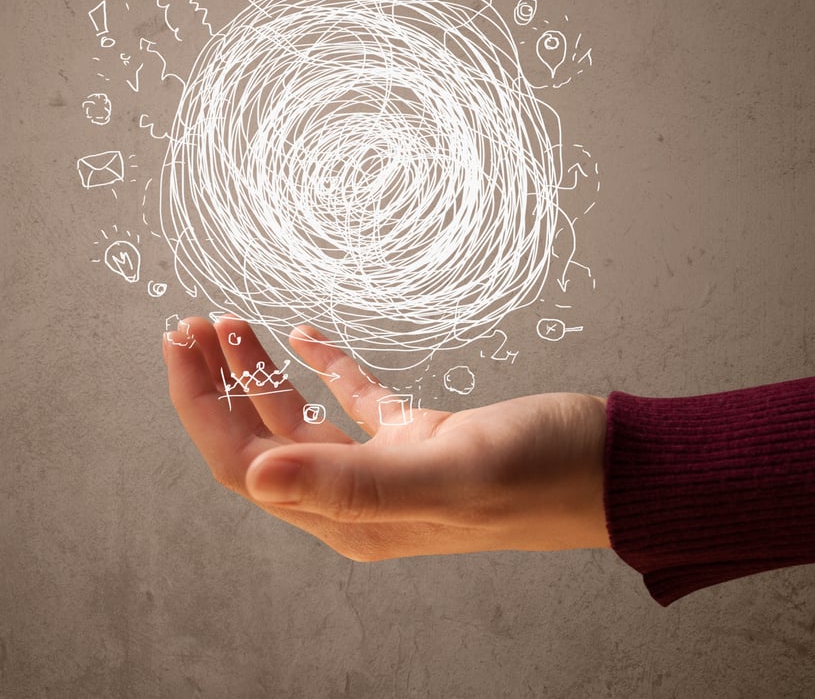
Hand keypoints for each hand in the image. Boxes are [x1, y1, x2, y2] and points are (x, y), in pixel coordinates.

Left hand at [163, 316, 610, 560]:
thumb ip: (355, 482)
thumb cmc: (546, 475)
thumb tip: (257, 479)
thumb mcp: (451, 474)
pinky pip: (358, 401)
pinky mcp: (424, 438)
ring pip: (305, 418)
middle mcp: (364, 499)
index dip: (202, 404)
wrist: (615, 467)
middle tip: (193, 322)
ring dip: (265, 370)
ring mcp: (393, 467)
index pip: (249, 465)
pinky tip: (306, 334)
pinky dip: (329, 366)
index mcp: (356, 516)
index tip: (179, 341)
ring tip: (234, 320)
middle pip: (266, 440)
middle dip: (220, 382)